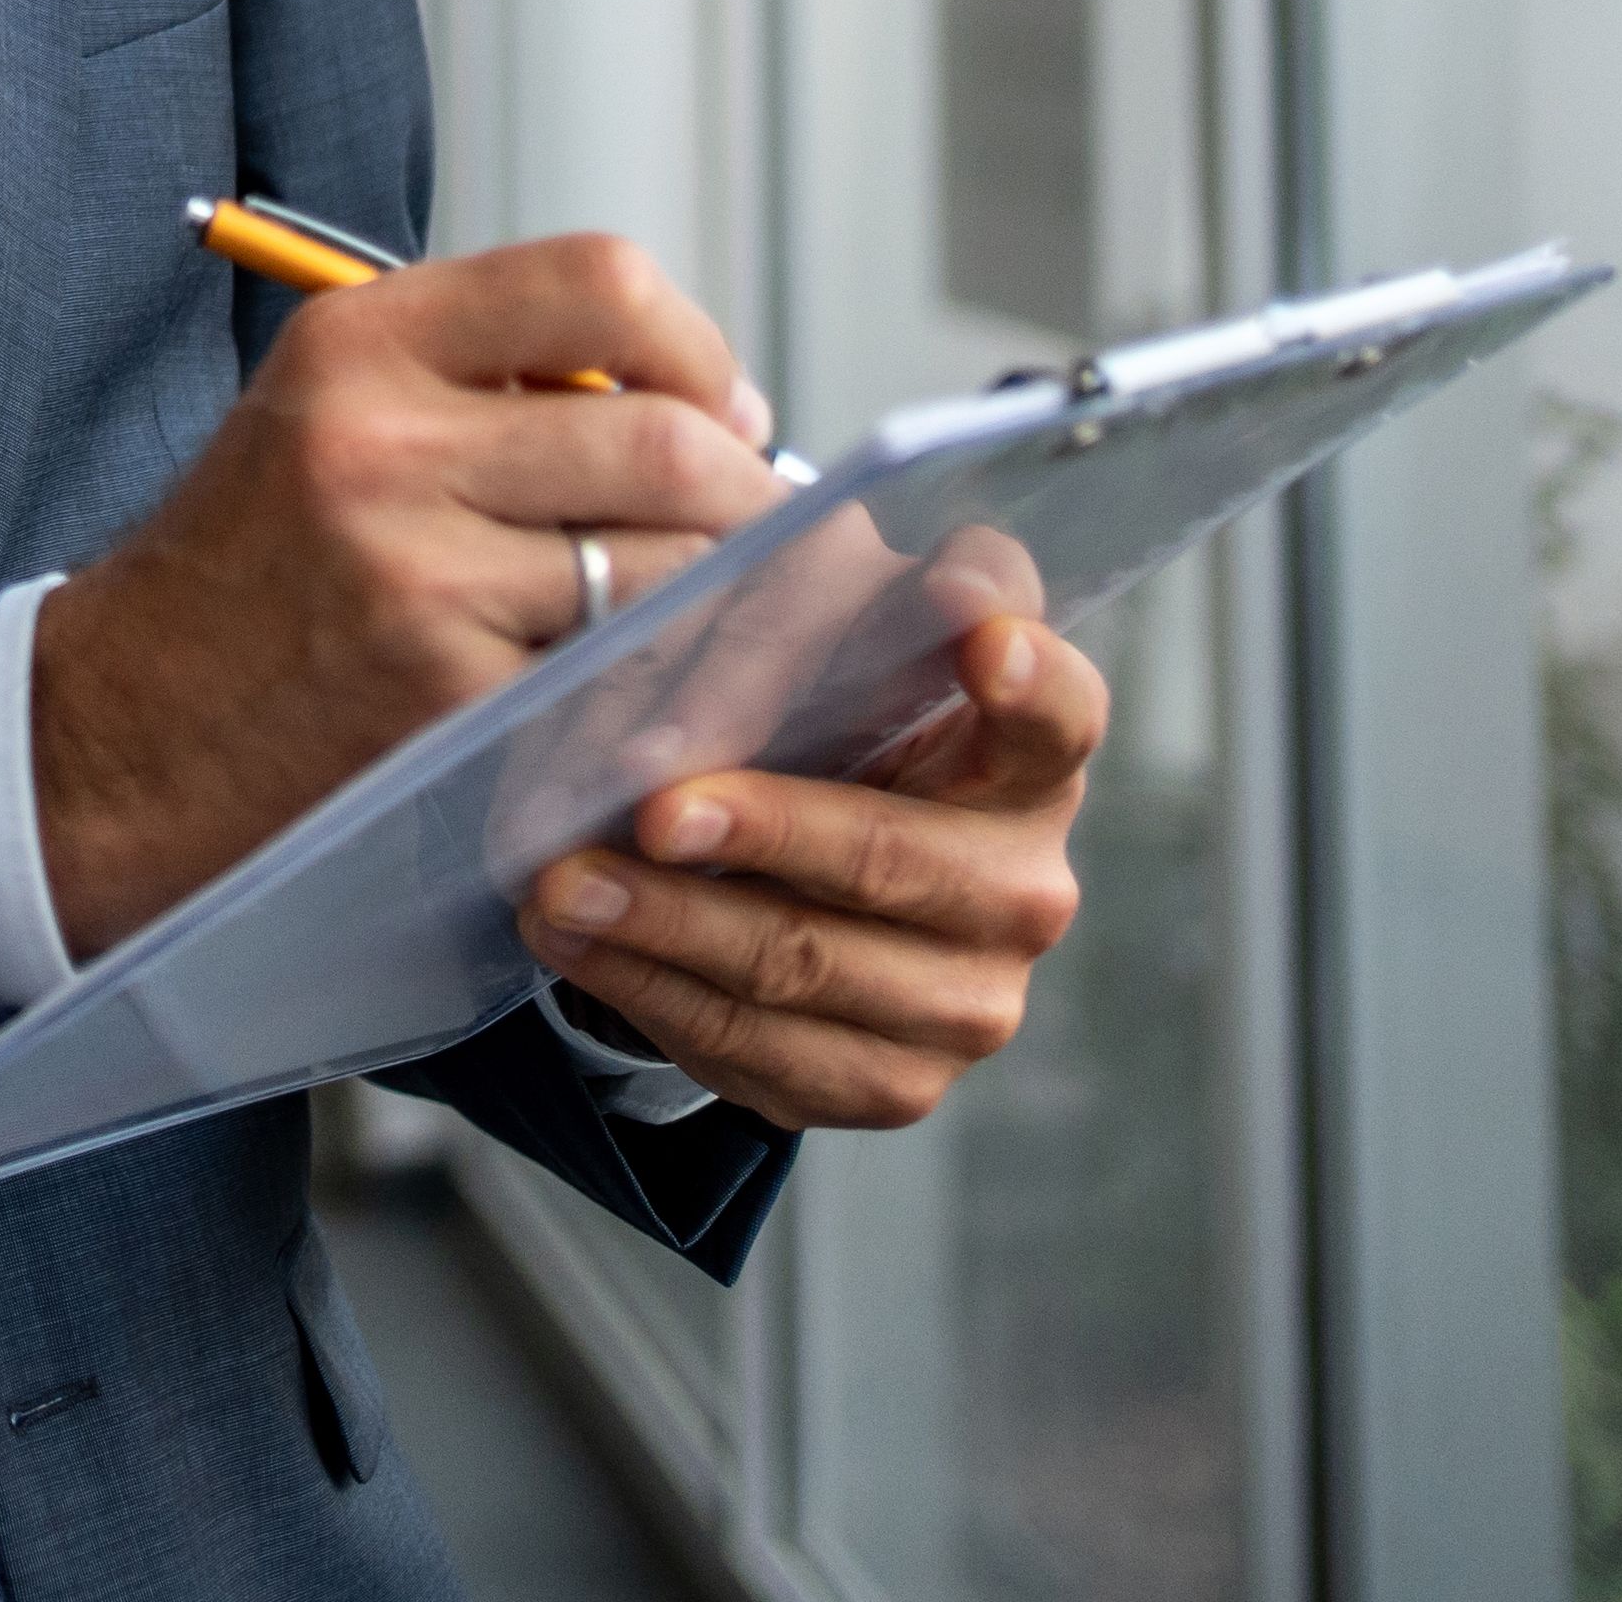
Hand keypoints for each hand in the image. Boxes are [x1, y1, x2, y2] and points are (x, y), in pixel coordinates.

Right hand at [26, 235, 785, 956]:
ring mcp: (414, 577)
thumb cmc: (249, 571)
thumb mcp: (329, 415)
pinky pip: (617, 675)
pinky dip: (651, 683)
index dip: (697, 346)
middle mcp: (381, 443)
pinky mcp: (443, 700)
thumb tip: (711, 405)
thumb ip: (490, 382)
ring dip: (712, 595)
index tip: (715, 405)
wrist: (114, 730)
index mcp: (358, 344)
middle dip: (743, 490)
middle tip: (745, 525)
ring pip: (665, 565)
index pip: (601, 281)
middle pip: (667, 436)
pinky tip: (623, 686)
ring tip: (686, 607)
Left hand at [518, 602, 1101, 1131]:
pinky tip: (578, 944)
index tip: (978, 635)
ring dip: (672, 924)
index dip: (1026, 679)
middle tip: (652, 805)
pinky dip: (654, 991)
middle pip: (896, 859)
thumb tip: (778, 543)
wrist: (803, 874)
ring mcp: (966, 1000)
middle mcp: (1022, 887)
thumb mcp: (840, 656)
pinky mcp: (891, 1079)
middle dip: (767, 831)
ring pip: (807, 966)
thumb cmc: (825, 729)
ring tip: (563, 882)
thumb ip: (838, 602)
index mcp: (1031, 761)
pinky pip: (760, 1047)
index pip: (1057, 715)